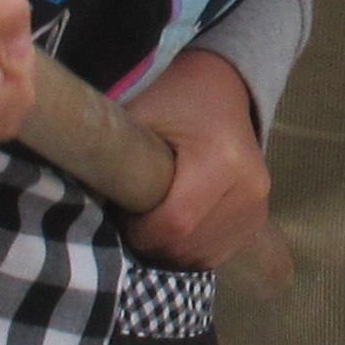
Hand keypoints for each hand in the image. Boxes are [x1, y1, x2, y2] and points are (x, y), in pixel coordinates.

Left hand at [122, 50, 271, 270]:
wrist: (221, 87)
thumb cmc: (172, 97)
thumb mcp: (137, 114)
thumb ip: (114, 158)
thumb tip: (86, 206)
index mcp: (222, 160)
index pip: (175, 223)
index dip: (140, 231)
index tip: (121, 212)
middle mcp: (250, 187)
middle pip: (188, 246)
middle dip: (152, 242)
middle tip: (133, 213)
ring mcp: (258, 206)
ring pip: (202, 257)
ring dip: (170, 248)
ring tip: (155, 215)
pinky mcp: (257, 218)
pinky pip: (217, 254)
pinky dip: (189, 248)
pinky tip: (176, 224)